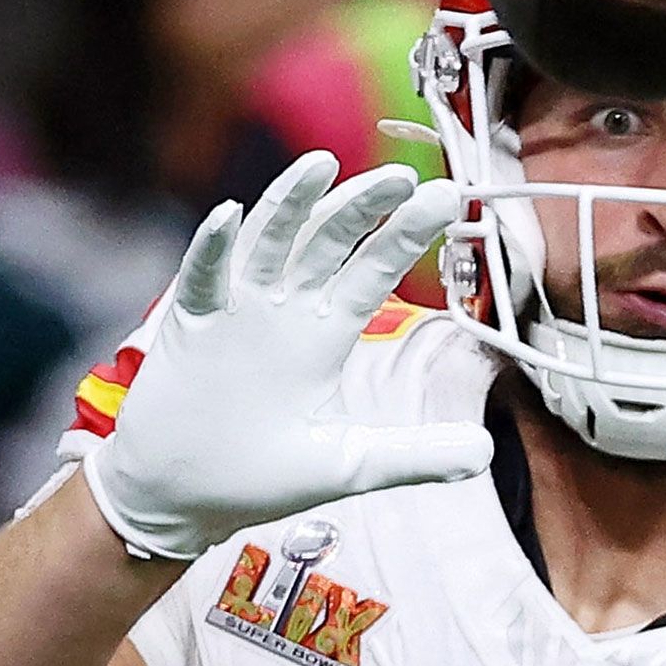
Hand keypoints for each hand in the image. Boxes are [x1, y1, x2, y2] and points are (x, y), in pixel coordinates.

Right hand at [83, 151, 493, 560]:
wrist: (180, 500)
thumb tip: (485, 454)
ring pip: (266, 242)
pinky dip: (213, 248)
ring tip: (323, 165)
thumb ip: (415, 455)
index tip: (445, 199)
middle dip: (362, 207)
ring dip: (291, 203)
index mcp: (324, 333)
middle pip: (327, 242)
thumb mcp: (349, 464)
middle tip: (402, 176)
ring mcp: (234, 311)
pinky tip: (228, 214)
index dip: (405, 234)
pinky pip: (201, 278)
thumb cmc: (257, 476)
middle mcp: (283, 310)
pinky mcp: (188, 328)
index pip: (371, 270)